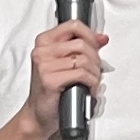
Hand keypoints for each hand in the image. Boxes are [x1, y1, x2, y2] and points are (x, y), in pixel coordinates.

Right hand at [22, 21, 105, 135]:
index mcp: (43, 42)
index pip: (73, 25)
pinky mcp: (50, 80)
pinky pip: (81, 74)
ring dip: (95, 73)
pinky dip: (91, 82)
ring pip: (83, 60)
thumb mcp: (63, 63)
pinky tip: (88, 89)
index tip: (97, 45)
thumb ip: (80, 48)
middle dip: (95, 59)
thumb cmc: (51, 90)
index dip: (90, 34)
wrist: (38, 114)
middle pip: (81, 44)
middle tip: (95, 71)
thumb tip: (101, 38)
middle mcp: (41, 51)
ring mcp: (44, 66)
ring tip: (92, 82)